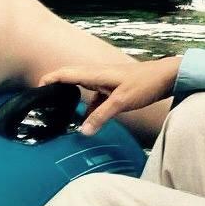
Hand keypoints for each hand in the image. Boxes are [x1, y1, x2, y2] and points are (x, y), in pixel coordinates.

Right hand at [40, 56, 181, 135]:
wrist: (168, 76)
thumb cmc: (145, 83)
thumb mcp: (121, 102)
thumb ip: (101, 116)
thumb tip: (82, 131)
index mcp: (96, 73)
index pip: (66, 73)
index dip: (50, 79)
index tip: (36, 88)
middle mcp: (98, 75)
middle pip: (72, 79)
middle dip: (58, 89)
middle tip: (45, 103)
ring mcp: (107, 81)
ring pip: (85, 91)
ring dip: (76, 102)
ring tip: (66, 117)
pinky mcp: (115, 88)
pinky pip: (97, 98)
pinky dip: (91, 108)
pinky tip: (92, 121)